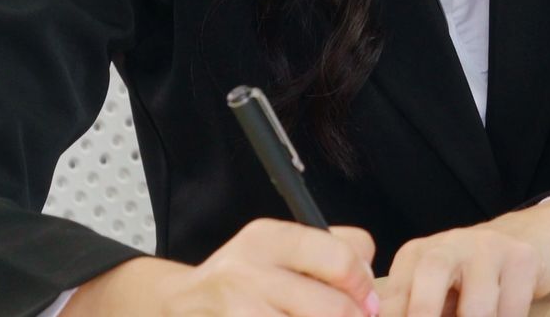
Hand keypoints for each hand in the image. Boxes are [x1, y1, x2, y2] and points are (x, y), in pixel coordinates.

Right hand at [62, 217, 378, 316]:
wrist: (178, 307)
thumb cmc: (242, 281)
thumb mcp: (280, 250)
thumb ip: (334, 249)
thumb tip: (371, 274)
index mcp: (266, 239)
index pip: (339, 257)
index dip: (363, 286)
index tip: (369, 303)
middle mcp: (245, 272)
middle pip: (331, 308)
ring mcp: (233, 310)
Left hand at [376, 200, 549, 316]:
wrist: (527, 236)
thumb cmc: (468, 278)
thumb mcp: (435, 292)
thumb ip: (414, 310)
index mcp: (415, 256)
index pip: (393, 296)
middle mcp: (448, 244)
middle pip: (431, 274)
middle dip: (424, 313)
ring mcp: (488, 247)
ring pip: (478, 308)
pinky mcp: (522, 257)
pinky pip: (512, 310)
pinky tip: (503, 316)